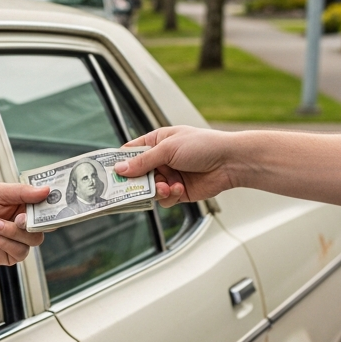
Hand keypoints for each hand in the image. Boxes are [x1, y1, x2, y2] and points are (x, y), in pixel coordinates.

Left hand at [0, 183, 50, 275]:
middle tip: (19, 218)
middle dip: (34, 221)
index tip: (55, 200)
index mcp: (26, 204)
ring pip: (35, 239)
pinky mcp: (14, 254)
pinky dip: (6, 242)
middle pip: (48, 224)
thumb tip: (45, 190)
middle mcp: (27, 222)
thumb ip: (22, 191)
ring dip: (13, 231)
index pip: (49, 204)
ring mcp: (22, 239)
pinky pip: (21, 251)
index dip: (55, 203)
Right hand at [114, 125, 239, 205]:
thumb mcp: (168, 149)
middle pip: (137, 175)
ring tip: (166, 187)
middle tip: (132, 188)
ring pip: (150, 189)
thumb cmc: (202, 146)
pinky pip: (165, 198)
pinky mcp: (179, 191)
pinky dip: (169, 196)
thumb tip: (119, 169)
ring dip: (156, 190)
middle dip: (137, 182)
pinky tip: (179, 189)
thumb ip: (143, 161)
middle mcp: (161, 160)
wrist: (230, 162)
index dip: (120, 163)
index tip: (109, 174)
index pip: (130, 153)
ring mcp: (169, 175)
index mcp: (156, 142)